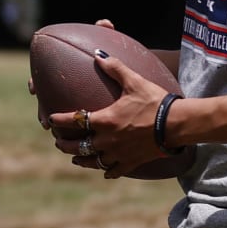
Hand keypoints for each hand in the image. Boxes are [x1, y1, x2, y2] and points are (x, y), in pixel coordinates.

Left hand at [48, 46, 171, 178]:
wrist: (176, 124)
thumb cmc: (154, 101)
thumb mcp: (134, 81)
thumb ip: (115, 68)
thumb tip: (99, 55)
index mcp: (104, 120)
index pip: (74, 120)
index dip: (60, 120)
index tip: (50, 119)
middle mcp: (108, 140)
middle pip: (78, 147)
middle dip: (65, 145)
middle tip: (58, 142)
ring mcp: (119, 153)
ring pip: (94, 162)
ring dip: (82, 160)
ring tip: (75, 159)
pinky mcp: (132, 162)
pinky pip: (115, 171)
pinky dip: (108, 171)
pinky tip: (105, 172)